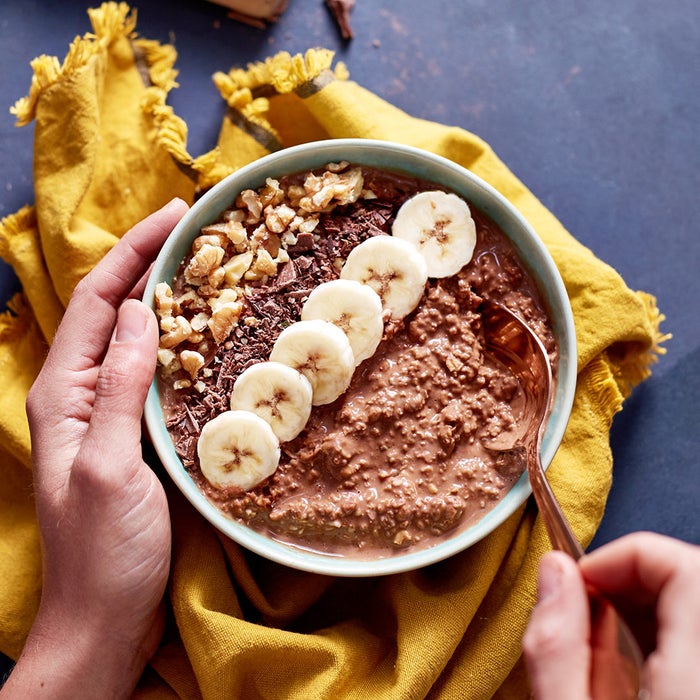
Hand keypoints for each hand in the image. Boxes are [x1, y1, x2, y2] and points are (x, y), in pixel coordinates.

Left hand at [2, 198, 188, 698]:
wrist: (104, 620)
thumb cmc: (103, 553)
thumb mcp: (110, 466)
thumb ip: (119, 389)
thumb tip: (140, 316)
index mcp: (64, 393)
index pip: (97, 303)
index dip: (134, 254)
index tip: (176, 215)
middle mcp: (81, 395)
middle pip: (114, 312)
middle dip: (151, 264)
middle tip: (200, 231)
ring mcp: (108, 415)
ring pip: (137, 340)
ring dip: (169, 300)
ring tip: (209, 270)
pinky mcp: (133, 434)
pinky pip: (155, 375)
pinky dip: (181, 346)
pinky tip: (208, 337)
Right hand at [523, 532, 699, 698]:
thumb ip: (557, 648)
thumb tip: (554, 570)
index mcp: (692, 684)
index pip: (687, 570)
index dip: (629, 555)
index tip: (582, 574)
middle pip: (689, 578)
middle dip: (627, 572)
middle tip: (581, 597)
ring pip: (688, 600)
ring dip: (636, 598)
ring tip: (591, 626)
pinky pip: (689, 631)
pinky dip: (651, 625)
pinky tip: (616, 652)